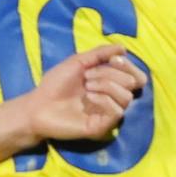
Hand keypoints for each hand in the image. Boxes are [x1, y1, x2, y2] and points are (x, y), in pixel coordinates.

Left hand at [26, 43, 146, 145]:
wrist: (38, 105)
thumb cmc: (56, 84)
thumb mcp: (79, 61)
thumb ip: (101, 53)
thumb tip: (123, 48)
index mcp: (110, 84)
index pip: (137, 76)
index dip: (128, 66)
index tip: (112, 60)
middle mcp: (112, 99)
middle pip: (133, 83)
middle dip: (111, 74)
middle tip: (88, 76)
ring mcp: (107, 114)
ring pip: (127, 97)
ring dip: (107, 85)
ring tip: (87, 87)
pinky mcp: (102, 127)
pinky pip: (117, 112)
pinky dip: (104, 100)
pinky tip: (89, 98)